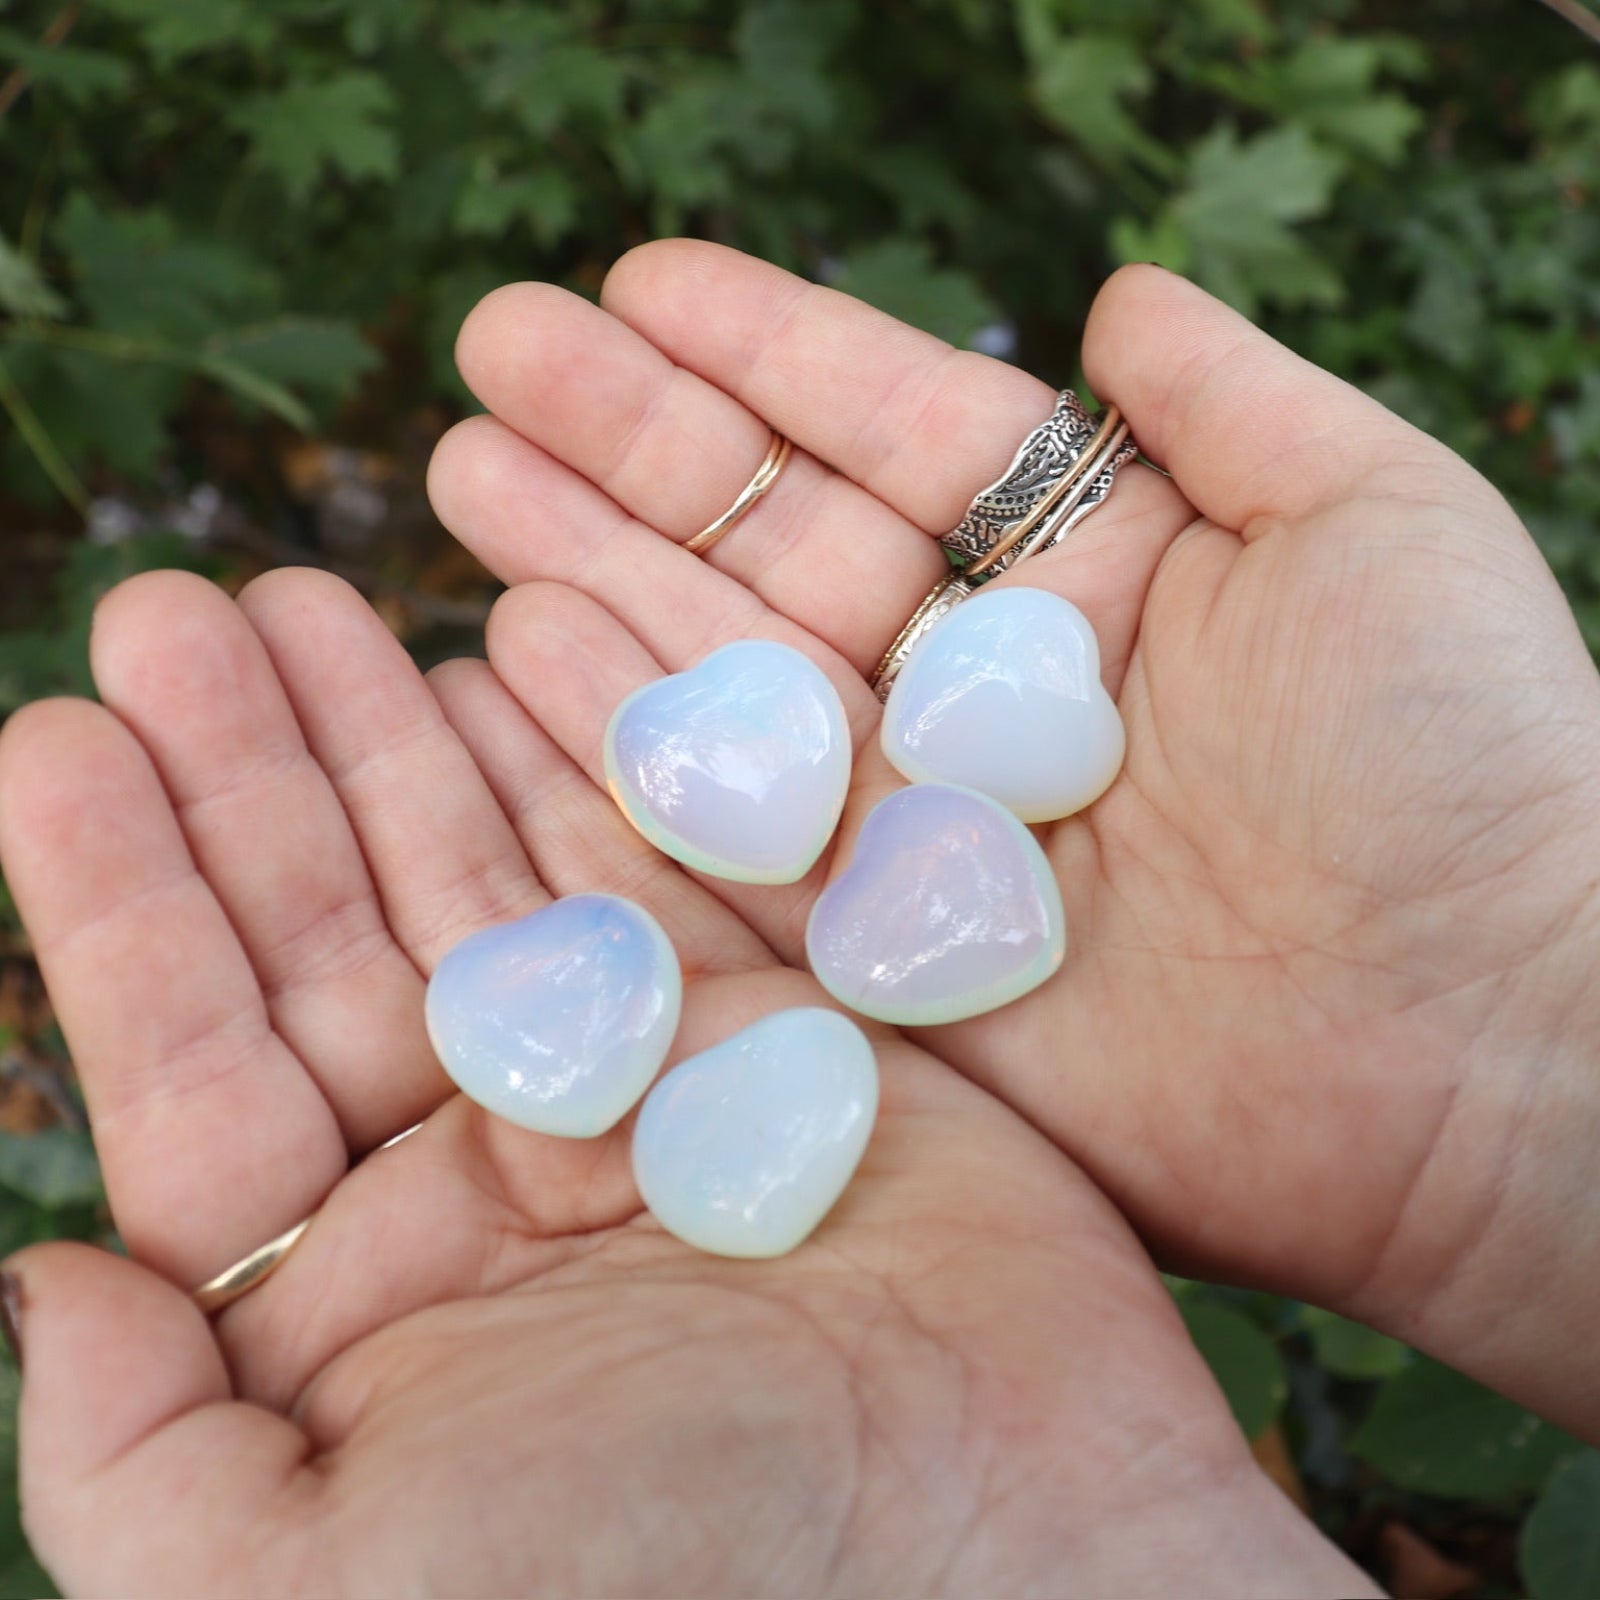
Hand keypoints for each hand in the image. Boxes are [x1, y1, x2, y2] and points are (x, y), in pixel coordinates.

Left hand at [0, 572, 1368, 1593]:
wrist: (1011, 1572)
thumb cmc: (673, 1595)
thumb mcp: (330, 1592)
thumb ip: (143, 1465)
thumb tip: (42, 1277)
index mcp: (364, 1311)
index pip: (202, 1070)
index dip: (121, 897)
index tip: (55, 736)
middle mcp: (491, 1185)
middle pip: (337, 933)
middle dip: (255, 767)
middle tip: (176, 611)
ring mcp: (646, 1096)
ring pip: (492, 872)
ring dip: (399, 733)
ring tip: (314, 595)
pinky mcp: (786, 1035)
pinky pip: (666, 861)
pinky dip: (588, 753)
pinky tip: (507, 643)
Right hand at [426, 248, 1599, 1430]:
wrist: (1492, 1055)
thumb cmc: (1466, 768)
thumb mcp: (1373, 519)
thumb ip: (1233, 399)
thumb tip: (1119, 289)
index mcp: (1099, 579)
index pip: (898, 437)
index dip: (765, 355)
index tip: (634, 282)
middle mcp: (991, 698)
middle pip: (778, 548)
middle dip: (634, 450)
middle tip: (490, 357)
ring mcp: (926, 832)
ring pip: (727, 681)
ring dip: (595, 576)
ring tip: (470, 478)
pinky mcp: (885, 964)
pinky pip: (725, 841)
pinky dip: (617, 748)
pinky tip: (514, 648)